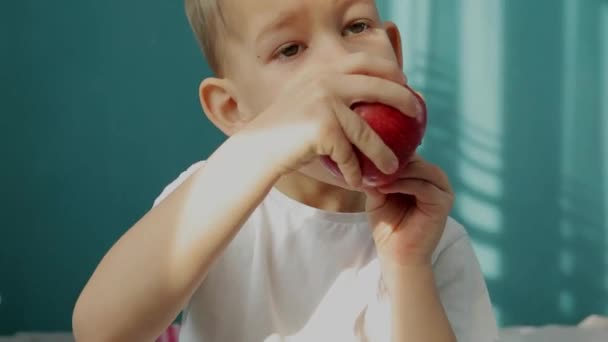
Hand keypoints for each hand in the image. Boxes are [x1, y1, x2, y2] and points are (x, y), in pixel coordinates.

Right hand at [237, 53, 420, 187]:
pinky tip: (358, 182)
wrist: (257, 150)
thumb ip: (333, 98)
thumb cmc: (284, 133)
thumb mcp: (308, 104)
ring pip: (367, 132)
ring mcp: (325, 103)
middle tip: (418, 116)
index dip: (391, 71)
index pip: (365, 62)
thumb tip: (369, 105)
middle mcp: (326, 82)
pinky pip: (348, 154)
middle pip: (379, 88)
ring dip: (383, 153)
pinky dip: (354, 171)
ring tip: (392, 167)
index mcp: (324, 72)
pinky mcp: (324, 128)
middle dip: (404, 101)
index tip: (406, 86)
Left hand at [364, 155, 453, 286]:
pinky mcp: (443, 203)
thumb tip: (363, 160)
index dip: (389, 152)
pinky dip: (403, 185)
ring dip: (398, 172)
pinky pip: (424, 186)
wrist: (397, 255)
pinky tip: (385, 189)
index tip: (367, 153)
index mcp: (422, 176)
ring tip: (377, 177)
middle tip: (371, 163)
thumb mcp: (378, 197)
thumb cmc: (388, 226)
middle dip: (393, 161)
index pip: (409, 155)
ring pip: (422, 170)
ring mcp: (442, 191)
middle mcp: (435, 180)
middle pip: (417, 160)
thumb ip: (375, 179)